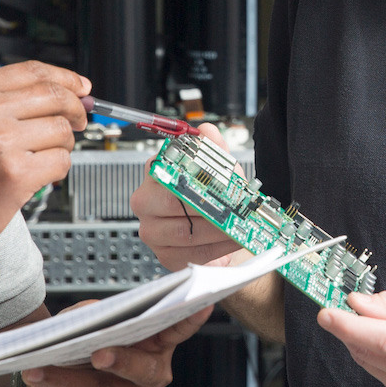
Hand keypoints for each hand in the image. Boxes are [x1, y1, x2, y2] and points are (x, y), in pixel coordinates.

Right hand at [0, 60, 89, 259]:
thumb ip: (6, 103)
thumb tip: (67, 93)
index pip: (35, 71)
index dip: (66, 78)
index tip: (82, 86)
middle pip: (56, 97)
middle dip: (76, 110)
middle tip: (78, 122)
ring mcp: (1, 142)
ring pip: (63, 130)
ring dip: (63, 146)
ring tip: (40, 159)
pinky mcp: (16, 173)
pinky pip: (61, 161)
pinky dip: (57, 170)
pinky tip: (37, 177)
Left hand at [20, 306, 212, 386]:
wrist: (67, 376)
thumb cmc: (87, 336)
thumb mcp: (90, 316)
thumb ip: (94, 314)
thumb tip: (89, 320)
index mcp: (158, 341)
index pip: (178, 328)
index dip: (191, 319)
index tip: (201, 305)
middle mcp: (155, 373)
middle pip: (141, 371)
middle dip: (118, 361)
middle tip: (96, 353)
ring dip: (67, 382)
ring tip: (38, 369)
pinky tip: (40, 386)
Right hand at [132, 123, 242, 270]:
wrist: (214, 234)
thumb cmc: (211, 199)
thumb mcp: (217, 170)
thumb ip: (213, 150)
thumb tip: (207, 132)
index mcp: (155, 173)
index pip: (167, 170)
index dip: (195, 174)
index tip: (219, 177)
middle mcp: (146, 201)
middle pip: (172, 202)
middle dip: (208, 205)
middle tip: (233, 205)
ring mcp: (152, 230)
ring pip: (184, 231)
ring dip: (217, 229)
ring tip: (238, 224)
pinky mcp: (164, 254)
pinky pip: (192, 252)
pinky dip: (217, 247)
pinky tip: (232, 239)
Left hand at [318, 284, 385, 386]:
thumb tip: (360, 304)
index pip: (382, 339)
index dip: (348, 326)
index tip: (326, 312)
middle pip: (370, 352)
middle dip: (349, 327)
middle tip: (344, 303)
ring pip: (370, 363)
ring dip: (359, 339)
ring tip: (370, 316)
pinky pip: (381, 373)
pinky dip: (374, 353)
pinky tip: (384, 337)